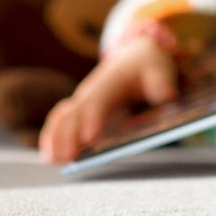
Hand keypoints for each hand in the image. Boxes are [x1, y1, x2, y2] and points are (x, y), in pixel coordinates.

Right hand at [38, 35, 177, 163]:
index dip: (94, 117)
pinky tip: (50, 156)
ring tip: (54, 160)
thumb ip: (162, 81)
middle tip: (67, 158)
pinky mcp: (79, 110)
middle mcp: (91, 91)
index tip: (90, 137)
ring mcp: (82, 101)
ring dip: (54, 138)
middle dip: (68, 135)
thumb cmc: (148, 65)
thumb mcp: (160, 67)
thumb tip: (166, 96)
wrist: (135, 54)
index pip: (100, 100)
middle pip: (75, 112)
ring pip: (61, 117)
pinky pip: (59, 122)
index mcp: (112, 81)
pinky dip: (51, 137)